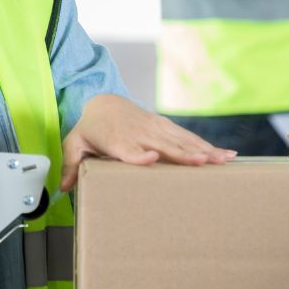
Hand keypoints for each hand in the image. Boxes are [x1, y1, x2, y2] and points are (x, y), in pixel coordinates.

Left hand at [60, 94, 235, 190]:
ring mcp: (155, 128)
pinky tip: (225, 154)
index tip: (153, 158)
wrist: (103, 100)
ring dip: (205, 150)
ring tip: (225, 160)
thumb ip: (70, 165)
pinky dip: (207, 145)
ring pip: (182, 140)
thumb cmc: (90, 127)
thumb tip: (63, 187)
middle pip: (164, 145)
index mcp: (117, 140)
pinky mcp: (166, 126)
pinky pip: (188, 137)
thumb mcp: (74, 143)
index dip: (140, 155)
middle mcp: (139, 133)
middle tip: (204, 163)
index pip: (130, 150)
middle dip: (184, 154)